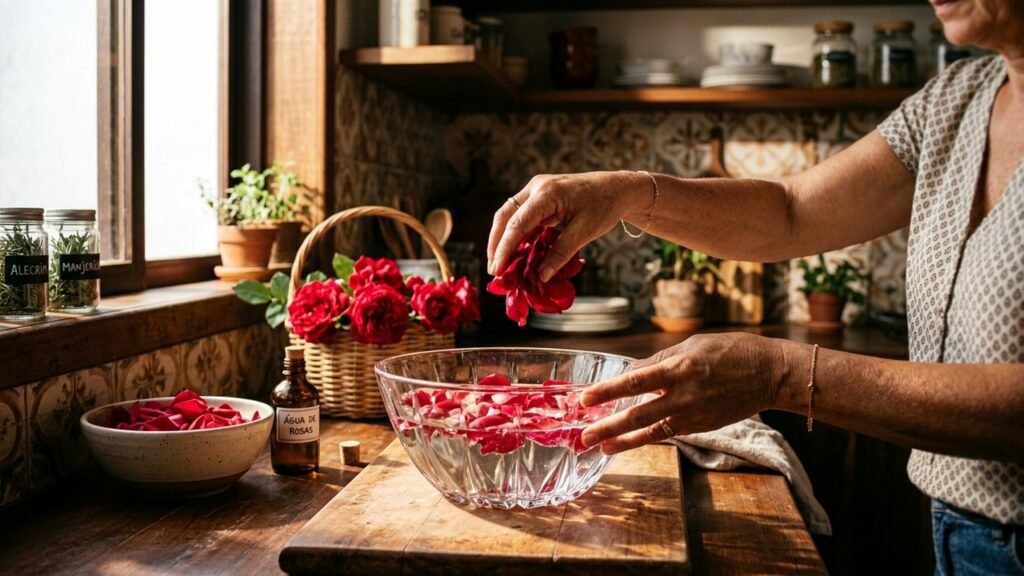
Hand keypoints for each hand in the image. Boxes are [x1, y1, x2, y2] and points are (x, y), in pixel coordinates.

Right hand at [487, 171, 647, 280]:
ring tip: (502, 264)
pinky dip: (516, 234)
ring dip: (503, 239)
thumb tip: (541, 276)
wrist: (617, 189)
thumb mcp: (584, 232)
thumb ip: (560, 253)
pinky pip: (521, 215)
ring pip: (509, 215)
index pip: (517, 224)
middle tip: (495, 270)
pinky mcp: (539, 196)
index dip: (504, 249)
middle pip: (505, 216)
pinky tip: (517, 252)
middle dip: (496, 244)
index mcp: (546, 193)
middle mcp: (536, 187)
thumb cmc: (604, 207)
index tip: (497, 270)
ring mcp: (536, 189)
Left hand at [579, 332, 785, 453]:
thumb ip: (660, 361)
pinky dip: (646, 438)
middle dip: (607, 426)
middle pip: (637, 414)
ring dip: (622, 441)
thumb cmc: (731, 352)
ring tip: (600, 448)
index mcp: (679, 368)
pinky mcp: (700, 426)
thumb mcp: (692, 346)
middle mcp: (683, 394)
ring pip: (650, 431)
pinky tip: (628, 442)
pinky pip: (668, 433)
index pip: (635, 381)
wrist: (769, 373)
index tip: (585, 399)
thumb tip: (632, 372)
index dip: (608, 391)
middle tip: (583, 436)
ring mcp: (693, 414)